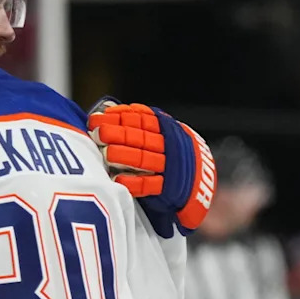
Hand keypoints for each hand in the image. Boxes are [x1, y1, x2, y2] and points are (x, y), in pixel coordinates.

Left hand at [88, 99, 215, 236]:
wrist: (201, 181)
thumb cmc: (170, 153)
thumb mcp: (164, 133)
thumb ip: (140, 123)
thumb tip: (106, 109)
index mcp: (167, 129)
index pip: (142, 119)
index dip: (119, 117)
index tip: (98, 118)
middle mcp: (169, 146)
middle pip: (141, 138)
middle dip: (118, 134)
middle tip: (98, 133)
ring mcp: (169, 168)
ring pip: (145, 159)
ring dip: (124, 156)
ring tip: (106, 153)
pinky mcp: (167, 189)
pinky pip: (150, 185)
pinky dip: (134, 183)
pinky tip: (118, 179)